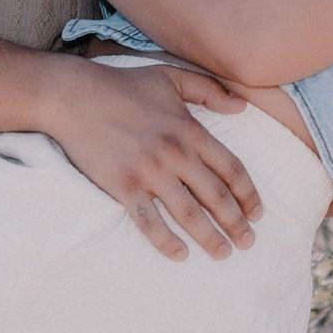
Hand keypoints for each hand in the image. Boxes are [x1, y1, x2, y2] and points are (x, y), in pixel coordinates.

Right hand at [45, 59, 264, 261]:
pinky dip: (166, 242)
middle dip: (236, 223)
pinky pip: (149, 222)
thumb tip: (242, 106)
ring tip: (223, 253)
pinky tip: (180, 254)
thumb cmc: (123, 86)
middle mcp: (175, 154)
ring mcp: (149, 172)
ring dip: (210, 238)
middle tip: (248, 243)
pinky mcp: (124, 187)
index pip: (231, 169)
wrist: (75, 97)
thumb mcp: (171, 77)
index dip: (248, 194)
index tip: (257, 213)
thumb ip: (209, 90)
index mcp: (190, 130)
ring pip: (188, 214)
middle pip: (215, 196)